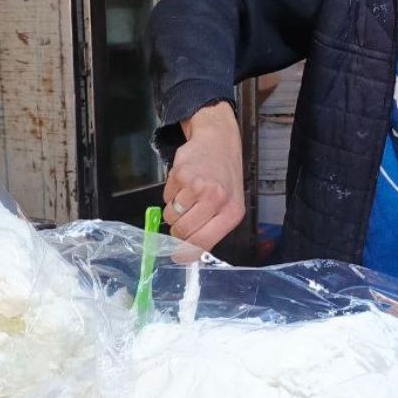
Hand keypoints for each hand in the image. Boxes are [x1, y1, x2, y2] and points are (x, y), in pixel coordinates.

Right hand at [164, 103, 244, 250]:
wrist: (218, 142)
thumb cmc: (224, 177)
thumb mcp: (229, 205)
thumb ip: (211, 229)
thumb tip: (187, 253)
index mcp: (232, 213)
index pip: (202, 243)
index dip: (185, 253)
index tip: (177, 255)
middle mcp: (217, 200)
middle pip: (182, 231)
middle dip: (176, 231)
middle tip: (182, 221)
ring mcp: (198, 186)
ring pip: (171, 216)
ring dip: (173, 211)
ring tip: (187, 197)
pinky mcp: (181, 175)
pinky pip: (165, 198)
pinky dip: (170, 194)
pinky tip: (183, 184)